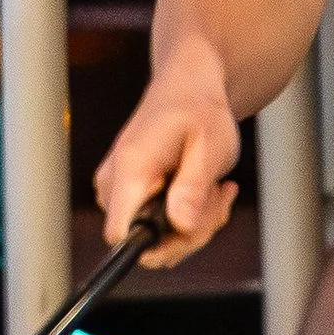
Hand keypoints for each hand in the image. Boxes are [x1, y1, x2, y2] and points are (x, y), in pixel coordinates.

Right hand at [93, 46, 240, 267]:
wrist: (187, 89)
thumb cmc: (199, 111)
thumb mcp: (210, 145)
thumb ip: (194, 187)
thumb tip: (182, 227)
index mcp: (132, 168)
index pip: (122, 234)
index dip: (158, 244)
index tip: (192, 224)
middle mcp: (115, 183)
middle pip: (145, 244)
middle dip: (191, 232)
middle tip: (218, 197)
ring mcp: (119, 191)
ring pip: (155, 239)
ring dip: (194, 223)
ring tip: (214, 188)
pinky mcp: (128, 196)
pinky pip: (156, 227)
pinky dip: (187, 217)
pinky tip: (205, 191)